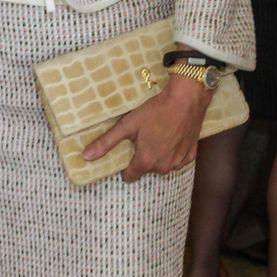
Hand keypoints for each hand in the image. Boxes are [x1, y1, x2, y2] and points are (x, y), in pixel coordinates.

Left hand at [82, 73, 210, 181]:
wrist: (186, 99)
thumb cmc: (155, 111)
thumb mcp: (127, 125)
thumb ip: (106, 142)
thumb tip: (86, 156)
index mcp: (145, 162)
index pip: (129, 176)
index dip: (125, 166)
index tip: (126, 152)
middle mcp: (163, 167)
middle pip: (146, 168)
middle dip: (143, 157)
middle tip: (143, 137)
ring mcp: (179, 162)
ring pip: (163, 164)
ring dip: (159, 155)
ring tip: (158, 135)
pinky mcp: (191, 155)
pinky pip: (178, 159)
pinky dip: (173, 151)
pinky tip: (172, 136)